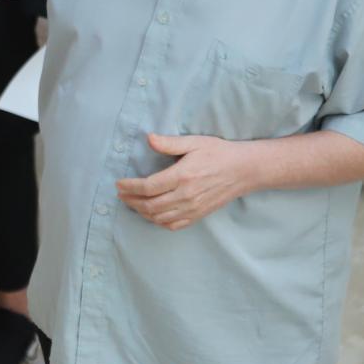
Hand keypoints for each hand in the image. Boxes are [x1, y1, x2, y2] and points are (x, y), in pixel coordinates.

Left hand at [115, 133, 258, 230]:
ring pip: (159, 217)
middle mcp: (186, 196)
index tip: (119, 184)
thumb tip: (148, 138)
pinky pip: (173, 225)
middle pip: (150, 205)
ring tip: (132, 203)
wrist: (245, 170)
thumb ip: (169, 143)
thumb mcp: (194, 142)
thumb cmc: (218, 153)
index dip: (130, 187)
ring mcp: (193, 208)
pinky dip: (158, 222)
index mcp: (182, 176)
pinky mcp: (199, 215)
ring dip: (142, 212)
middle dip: (131, 201)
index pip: (148, 187)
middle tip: (121, 194)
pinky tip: (152, 214)